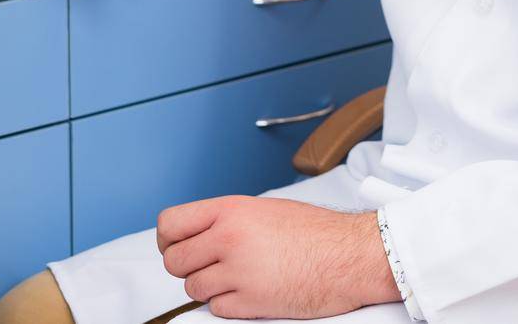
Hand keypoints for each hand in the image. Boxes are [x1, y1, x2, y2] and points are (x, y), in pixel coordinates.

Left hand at [157, 197, 399, 318]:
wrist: (349, 255)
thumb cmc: (314, 231)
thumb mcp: (262, 209)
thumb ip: (225, 220)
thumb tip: (195, 235)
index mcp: (230, 210)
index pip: (169, 224)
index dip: (168, 240)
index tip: (176, 246)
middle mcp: (229, 238)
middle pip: (174, 262)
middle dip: (188, 267)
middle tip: (207, 266)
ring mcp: (239, 272)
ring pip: (193, 288)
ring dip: (209, 287)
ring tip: (235, 278)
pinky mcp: (252, 303)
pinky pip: (217, 309)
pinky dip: (228, 305)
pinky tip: (249, 292)